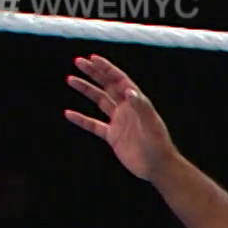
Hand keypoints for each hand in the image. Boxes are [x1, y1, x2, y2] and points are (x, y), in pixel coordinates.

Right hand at [63, 55, 179, 180]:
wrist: (158, 168)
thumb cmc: (159, 146)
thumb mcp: (151, 125)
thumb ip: (140, 107)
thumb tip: (128, 90)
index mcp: (137, 103)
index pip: (120, 80)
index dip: (107, 69)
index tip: (92, 59)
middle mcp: (127, 110)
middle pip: (108, 86)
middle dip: (94, 73)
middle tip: (78, 61)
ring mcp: (119, 122)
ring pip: (99, 101)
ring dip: (86, 90)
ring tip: (70, 79)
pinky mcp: (113, 136)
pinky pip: (94, 125)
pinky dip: (81, 119)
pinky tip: (68, 113)